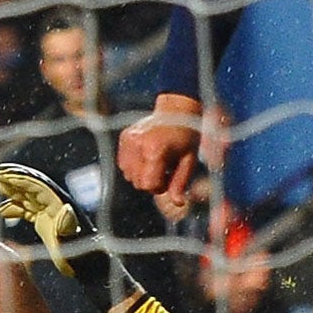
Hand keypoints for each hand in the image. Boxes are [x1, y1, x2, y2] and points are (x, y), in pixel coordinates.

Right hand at [119, 94, 204, 214]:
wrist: (178, 110)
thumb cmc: (187, 135)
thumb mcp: (189, 160)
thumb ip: (180, 183)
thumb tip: (178, 203)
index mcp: (155, 150)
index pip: (148, 184)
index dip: (159, 186)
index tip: (170, 177)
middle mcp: (138, 144)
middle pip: (137, 182)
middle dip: (151, 181)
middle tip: (166, 168)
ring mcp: (129, 140)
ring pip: (128, 175)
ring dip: (142, 174)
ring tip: (157, 161)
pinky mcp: (124, 137)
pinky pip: (124, 164)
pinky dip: (135, 165)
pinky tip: (147, 156)